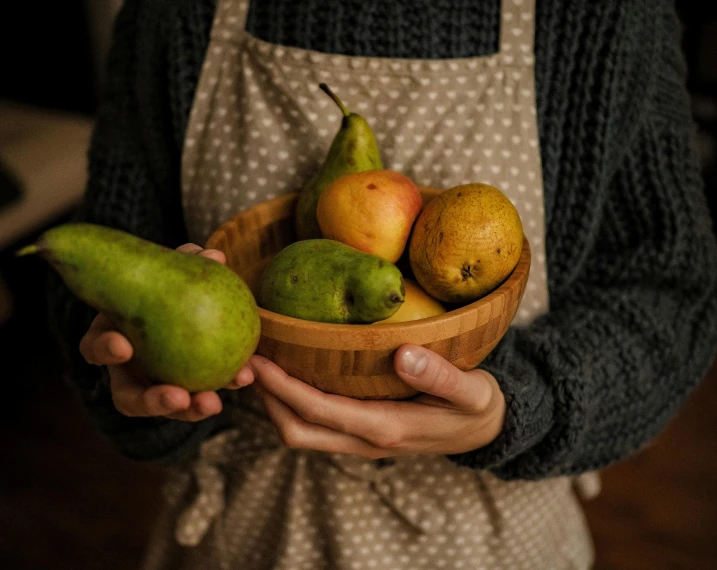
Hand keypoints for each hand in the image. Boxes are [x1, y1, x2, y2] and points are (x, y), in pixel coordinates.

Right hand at [79, 243, 254, 421]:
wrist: (186, 301)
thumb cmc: (167, 282)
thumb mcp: (171, 270)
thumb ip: (186, 261)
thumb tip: (213, 256)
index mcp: (113, 339)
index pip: (95, 348)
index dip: (104, 349)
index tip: (124, 347)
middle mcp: (130, 372)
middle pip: (131, 398)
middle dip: (152, 401)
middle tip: (178, 397)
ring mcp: (158, 387)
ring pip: (170, 407)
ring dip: (191, 409)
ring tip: (213, 403)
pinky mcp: (190, 391)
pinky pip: (204, 394)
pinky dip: (224, 384)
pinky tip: (246, 375)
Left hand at [249, 345, 505, 457]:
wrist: (486, 429)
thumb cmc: (477, 407)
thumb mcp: (471, 391)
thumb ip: (440, 376)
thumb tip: (403, 354)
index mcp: (385, 427)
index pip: (318, 412)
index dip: (283, 389)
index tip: (258, 360)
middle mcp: (366, 440)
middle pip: (297, 430)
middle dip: (267, 400)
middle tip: (247, 360)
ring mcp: (361, 440)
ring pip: (303, 431)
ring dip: (276, 403)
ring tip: (261, 364)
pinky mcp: (362, 431)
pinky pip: (317, 423)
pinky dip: (294, 402)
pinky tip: (293, 371)